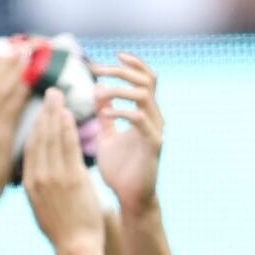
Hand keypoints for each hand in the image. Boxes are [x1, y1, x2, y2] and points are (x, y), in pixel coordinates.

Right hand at [23, 90, 103, 250]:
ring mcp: (53, 177)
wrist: (75, 246)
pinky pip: (68, 147)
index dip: (36, 124)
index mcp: (30, 184)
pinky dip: (67, 128)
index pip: (31, 147)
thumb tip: (41, 175)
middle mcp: (38, 177)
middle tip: (49, 92)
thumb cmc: (63, 229)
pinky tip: (69, 114)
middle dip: (44, 112)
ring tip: (58, 96)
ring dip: (55, 114)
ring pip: (52, 138)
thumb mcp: (43, 207)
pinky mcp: (71, 178)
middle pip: (39, 137)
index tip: (41, 109)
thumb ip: (41, 187)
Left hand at [91, 52, 163, 216]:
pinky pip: (141, 121)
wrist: (130, 198)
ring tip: (99, 93)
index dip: (133, 65)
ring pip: (144, 96)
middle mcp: (155, 118)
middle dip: (122, 72)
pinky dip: (122, 112)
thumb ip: (105, 115)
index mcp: (145, 113)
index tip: (112, 56)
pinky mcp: (153, 145)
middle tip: (98, 69)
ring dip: (119, 90)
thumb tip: (98, 90)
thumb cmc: (119, 169)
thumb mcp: (108, 136)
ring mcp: (156, 130)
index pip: (146, 80)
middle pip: (147, 81)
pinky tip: (106, 113)